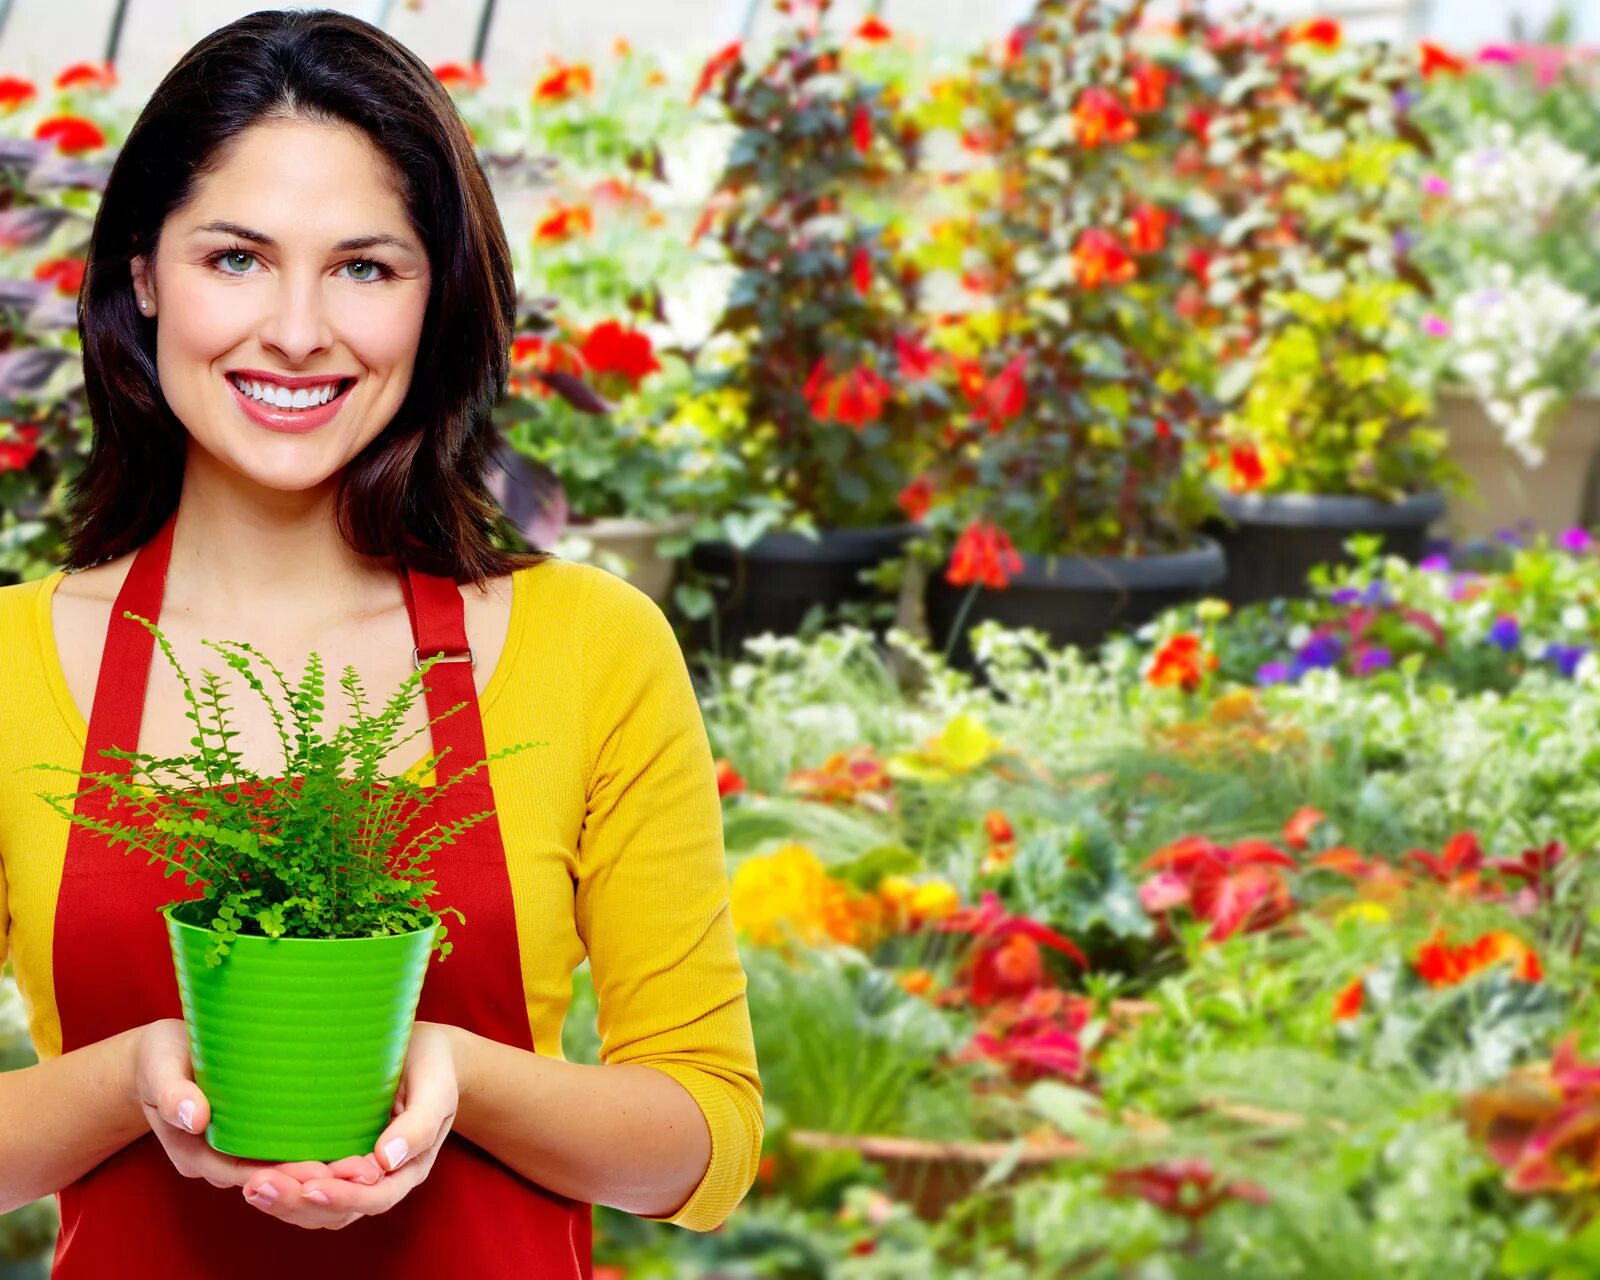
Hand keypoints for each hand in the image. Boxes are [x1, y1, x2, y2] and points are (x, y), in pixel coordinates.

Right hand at [131, 1019, 382, 1192]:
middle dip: (316, 1183)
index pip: (244, 1175)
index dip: (281, 1178)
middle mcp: (222, 1162)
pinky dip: (322, 1159)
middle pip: (273, 1184)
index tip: (317, 1172)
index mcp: (196, 1153)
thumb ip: (172, 1091)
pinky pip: (290, 1157)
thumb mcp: (159, 1066)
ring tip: (370, 1170)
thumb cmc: (160, 1057)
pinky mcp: (259, 1138)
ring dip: (326, 1177)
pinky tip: (359, 1151)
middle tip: (363, 1174)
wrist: (158, 1058)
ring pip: (287, 1179)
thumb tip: (195, 1117)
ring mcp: (241, 1153)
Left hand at [238, 1020, 460, 1229]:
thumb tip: (388, 1159)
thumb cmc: (433, 1067)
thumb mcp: (436, 1089)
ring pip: (313, 1204)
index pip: (374, 1197)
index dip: (341, 1198)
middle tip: (257, 1185)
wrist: (425, 1052)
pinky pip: (304, 1183)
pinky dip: (281, 1183)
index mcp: (408, 1167)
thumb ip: (420, 1124)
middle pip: (335, 1210)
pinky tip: (252, 1170)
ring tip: (248, 1183)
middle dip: (295, 1202)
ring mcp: (351, 1171)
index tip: (311, 1187)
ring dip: (281, 1199)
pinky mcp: (330, 1155)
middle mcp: (378, 1178)